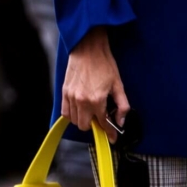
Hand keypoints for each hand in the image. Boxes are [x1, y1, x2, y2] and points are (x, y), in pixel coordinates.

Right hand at [61, 26, 129, 142]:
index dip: (109, 133)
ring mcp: (71, 97)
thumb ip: (122, 106)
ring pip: (74, 121)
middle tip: (101, 118)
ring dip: (83, 119)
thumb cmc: (104, 64)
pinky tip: (80, 109)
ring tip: (91, 111)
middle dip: (94, 125)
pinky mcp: (64, 92)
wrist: (88, 48)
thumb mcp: (118, 85)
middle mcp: (81, 101)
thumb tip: (120, 121)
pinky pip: (65, 112)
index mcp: (96, 100)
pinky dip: (72, 114)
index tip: (112, 138)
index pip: (102, 124)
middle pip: (85, 126)